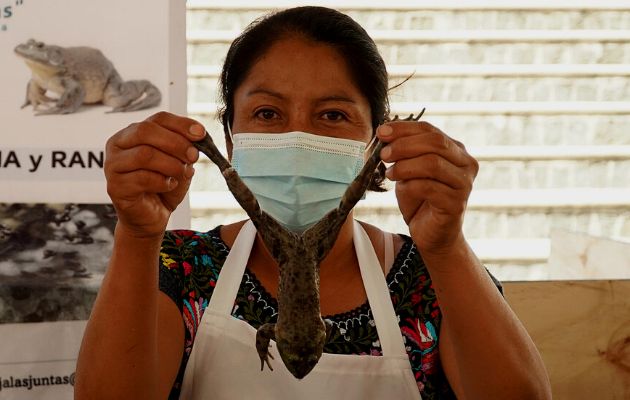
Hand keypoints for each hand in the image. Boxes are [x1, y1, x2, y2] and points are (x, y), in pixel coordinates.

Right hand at [104, 111, 204, 238]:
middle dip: (176, 143)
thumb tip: (198, 135)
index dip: (181, 124)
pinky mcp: (115, 186)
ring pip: (145, 154)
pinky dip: (162, 182)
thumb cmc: (163, 186)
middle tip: (193, 156)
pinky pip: (142, 178)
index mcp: (133, 133)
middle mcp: (118, 145)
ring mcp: (113, 165)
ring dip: (171, 165)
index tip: (201, 134)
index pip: (157, 118)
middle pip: (146, 131)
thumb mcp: (179, 162)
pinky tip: (168, 185)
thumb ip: (185, 147)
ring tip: (181, 174)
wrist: (152, 217)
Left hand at [377, 121, 477, 255]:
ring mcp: (464, 184)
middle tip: (383, 154)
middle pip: (435, 142)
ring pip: (432, 163)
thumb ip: (403, 152)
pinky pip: (429, 187)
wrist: (431, 234)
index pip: (430, 130)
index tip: (381, 132)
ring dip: (405, 166)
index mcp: (456, 150)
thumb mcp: (409, 170)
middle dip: (404, 145)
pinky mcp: (456, 203)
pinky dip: (409, 185)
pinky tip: (400, 188)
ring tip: (389, 173)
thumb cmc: (420, 200)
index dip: (404, 128)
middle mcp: (466, 164)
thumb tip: (384, 132)